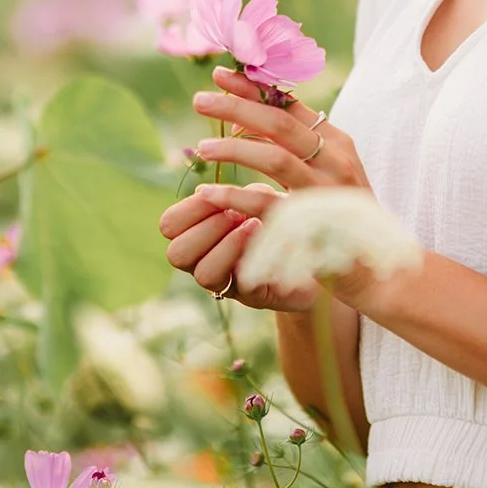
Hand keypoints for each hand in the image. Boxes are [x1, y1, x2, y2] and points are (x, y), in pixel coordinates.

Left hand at [157, 64, 373, 310]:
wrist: (382, 271)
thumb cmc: (348, 219)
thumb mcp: (331, 174)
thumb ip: (298, 147)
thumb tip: (248, 117)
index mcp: (338, 144)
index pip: (292, 105)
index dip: (254, 88)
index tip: (220, 74)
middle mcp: (336, 162)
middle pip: (279, 123)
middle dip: (237, 107)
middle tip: (200, 100)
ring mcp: (327, 193)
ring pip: (274, 158)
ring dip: (234, 149)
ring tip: (203, 148)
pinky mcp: (314, 227)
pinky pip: (268, 205)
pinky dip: (235, 197)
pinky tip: (209, 194)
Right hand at [159, 180, 318, 312]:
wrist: (317, 251)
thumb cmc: (279, 216)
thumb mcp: (255, 196)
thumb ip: (233, 193)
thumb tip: (204, 192)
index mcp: (197, 234)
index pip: (169, 225)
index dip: (190, 208)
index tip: (218, 193)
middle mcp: (203, 261)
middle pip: (176, 253)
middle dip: (207, 228)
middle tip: (236, 214)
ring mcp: (226, 283)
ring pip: (203, 274)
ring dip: (228, 245)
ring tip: (255, 226)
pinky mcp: (254, 295)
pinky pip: (242, 286)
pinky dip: (254, 258)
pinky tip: (272, 239)